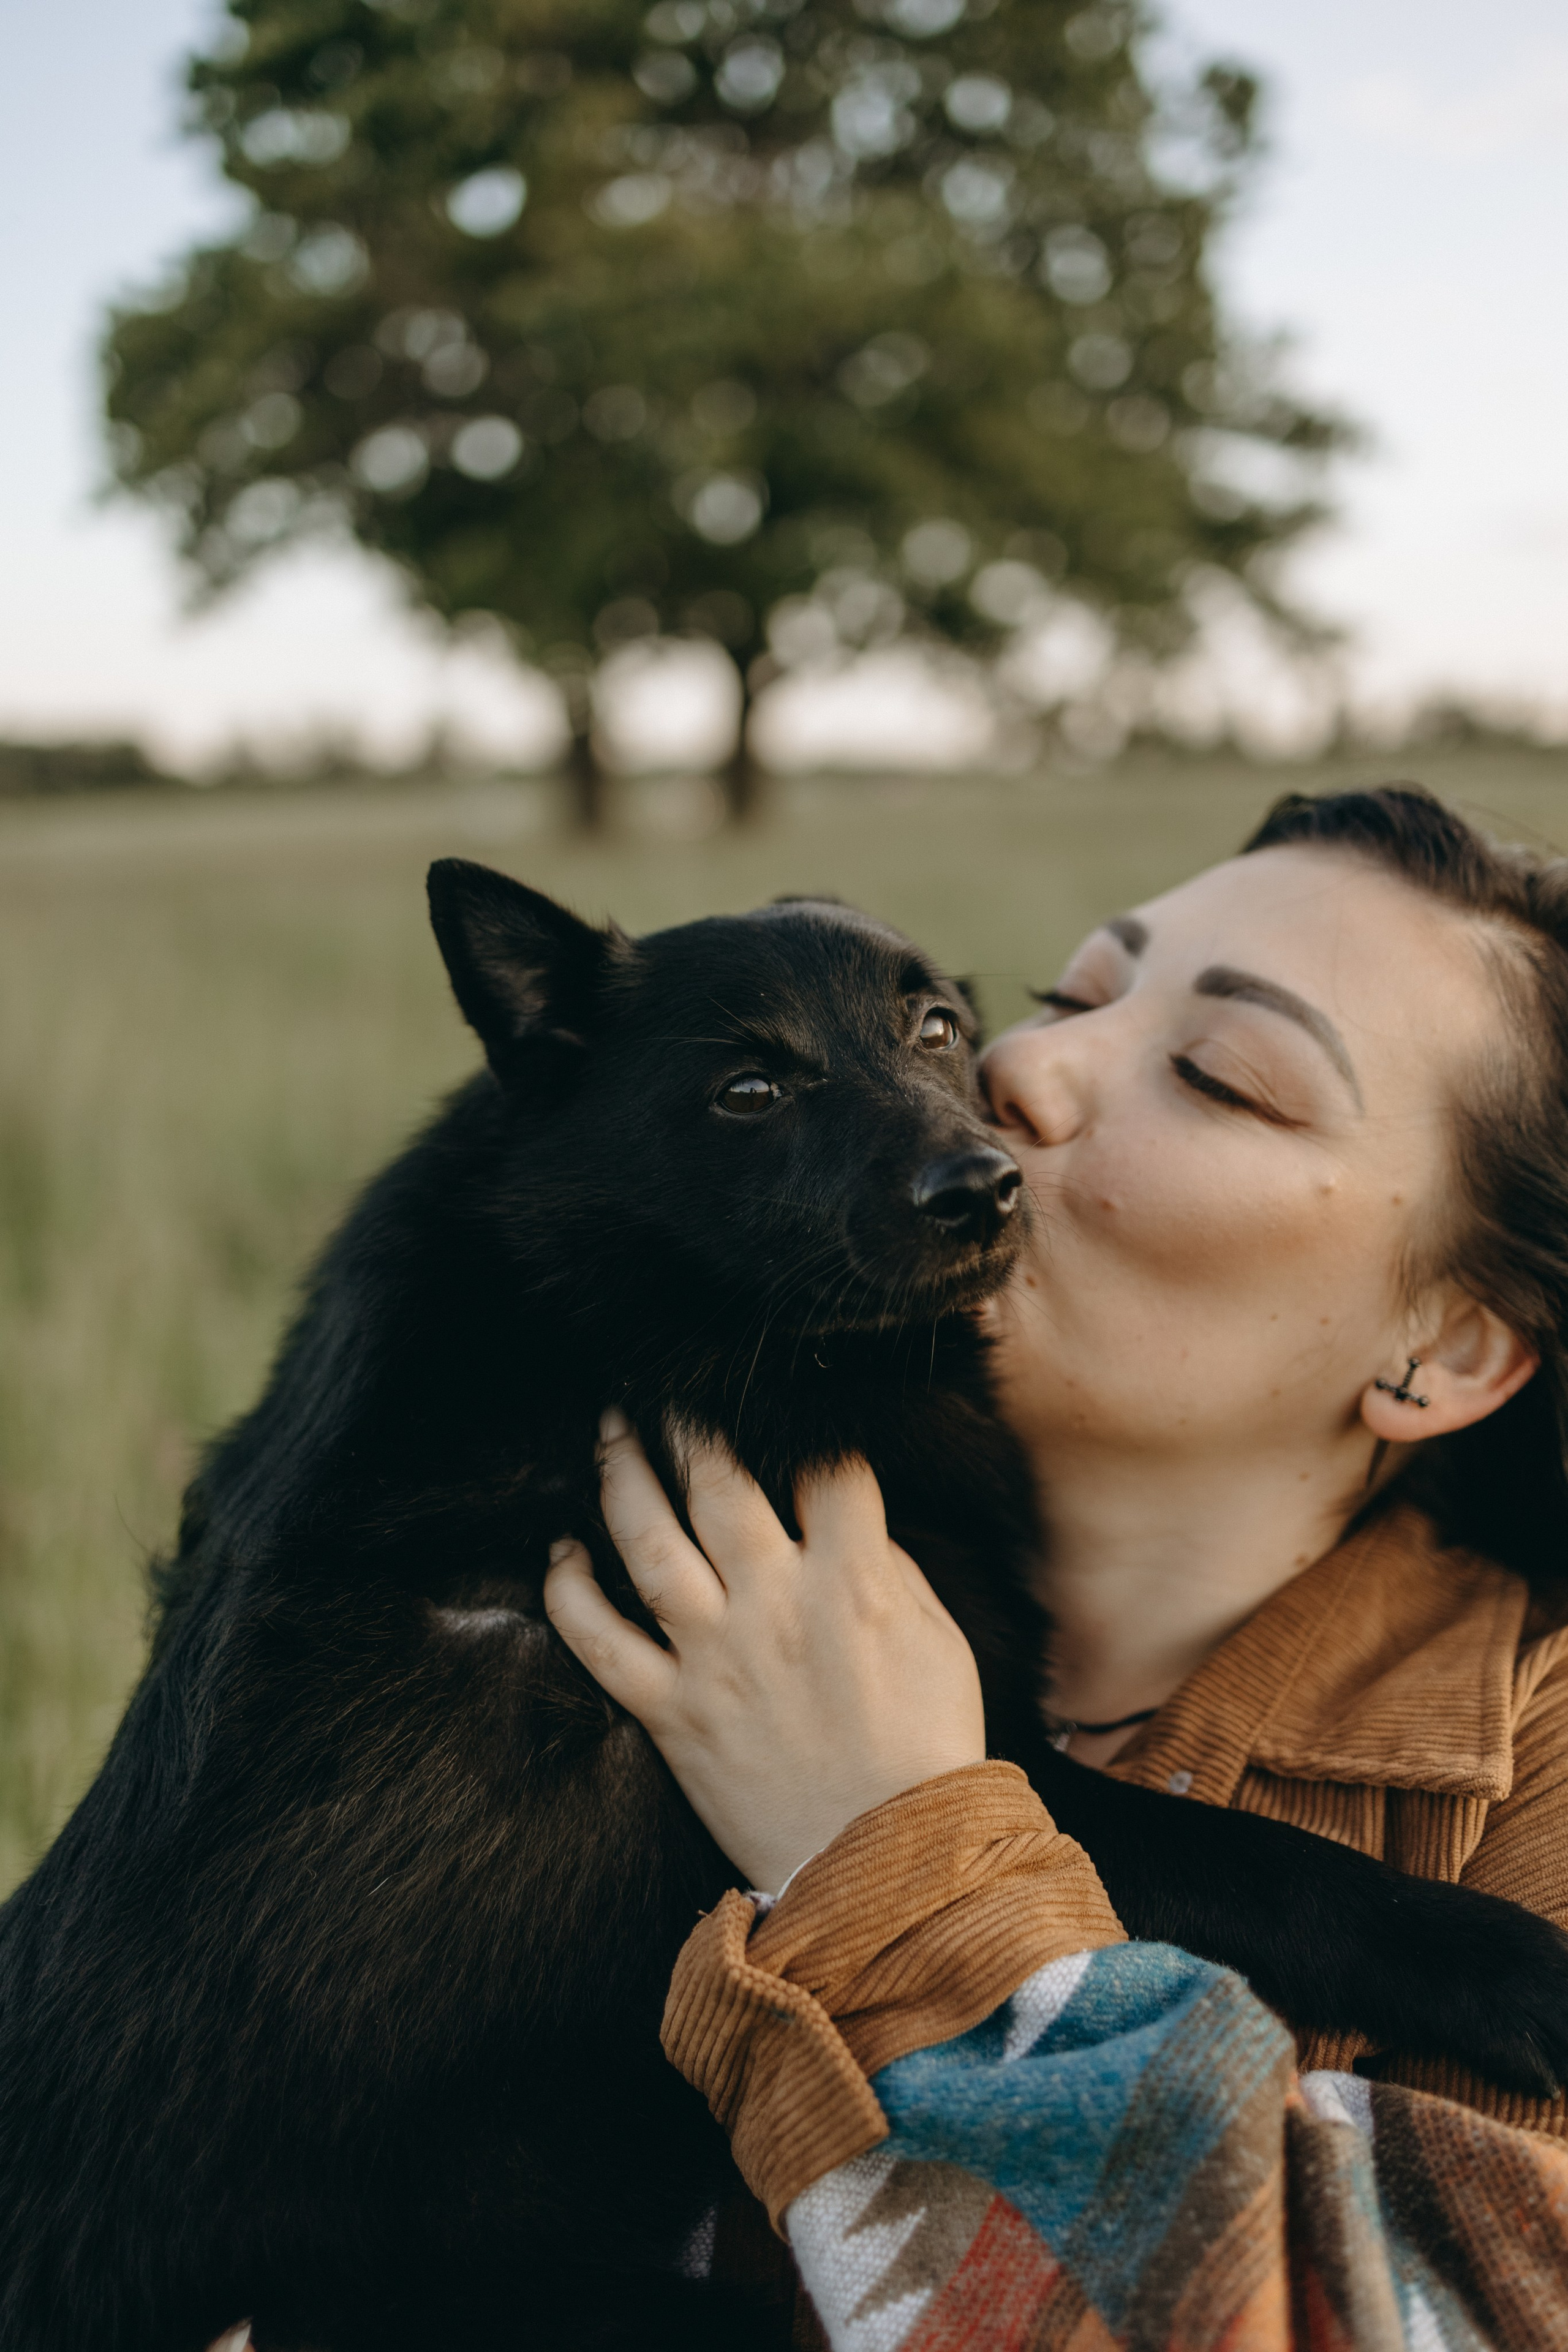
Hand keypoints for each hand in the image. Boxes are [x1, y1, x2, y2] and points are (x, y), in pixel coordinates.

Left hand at [544, 1415, 986, 1894]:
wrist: (892, 1870)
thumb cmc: (924, 1753)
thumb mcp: (938, 1642)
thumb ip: (885, 1565)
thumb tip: (839, 1511)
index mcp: (851, 1584)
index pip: (824, 1466)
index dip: (807, 1421)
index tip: (785, 1396)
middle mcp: (774, 1608)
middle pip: (718, 1482)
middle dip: (691, 1418)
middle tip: (670, 1381)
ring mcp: (714, 1660)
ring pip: (645, 1542)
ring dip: (620, 1475)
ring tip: (610, 1429)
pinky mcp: (670, 1713)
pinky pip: (597, 1641)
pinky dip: (568, 1590)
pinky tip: (563, 1551)